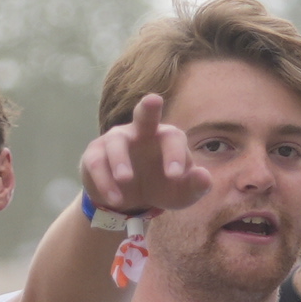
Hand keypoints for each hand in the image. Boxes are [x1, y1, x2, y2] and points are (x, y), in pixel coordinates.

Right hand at [79, 93, 208, 221]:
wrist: (130, 201)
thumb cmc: (161, 188)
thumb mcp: (181, 194)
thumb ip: (195, 186)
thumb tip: (205, 177)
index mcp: (165, 137)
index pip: (173, 137)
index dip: (175, 154)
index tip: (175, 175)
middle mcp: (140, 132)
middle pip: (144, 113)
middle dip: (149, 107)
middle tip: (154, 100)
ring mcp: (116, 140)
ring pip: (116, 143)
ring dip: (120, 161)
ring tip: (126, 180)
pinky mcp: (95, 154)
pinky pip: (97, 163)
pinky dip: (105, 181)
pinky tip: (115, 199)